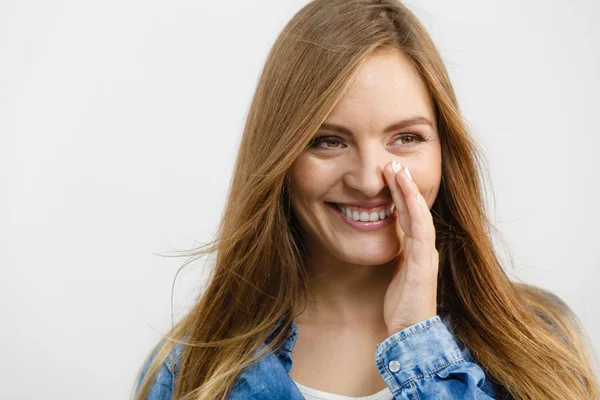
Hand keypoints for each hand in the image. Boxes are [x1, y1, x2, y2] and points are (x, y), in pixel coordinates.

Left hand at [382, 160, 438, 335]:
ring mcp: (426, 256)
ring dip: (409, 192)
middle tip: (393, 163)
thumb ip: (396, 254)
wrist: (410, 335)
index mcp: (416, 250)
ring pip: (419, 216)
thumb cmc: (402, 306)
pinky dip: (416, 213)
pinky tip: (409, 197)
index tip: (391, 174)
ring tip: (398, 171)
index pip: (409, 215)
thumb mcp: (396, 273)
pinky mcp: (423, 267)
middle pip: (415, 210)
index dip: (401, 194)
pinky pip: (421, 234)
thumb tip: (389, 236)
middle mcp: (425, 249)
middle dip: (405, 186)